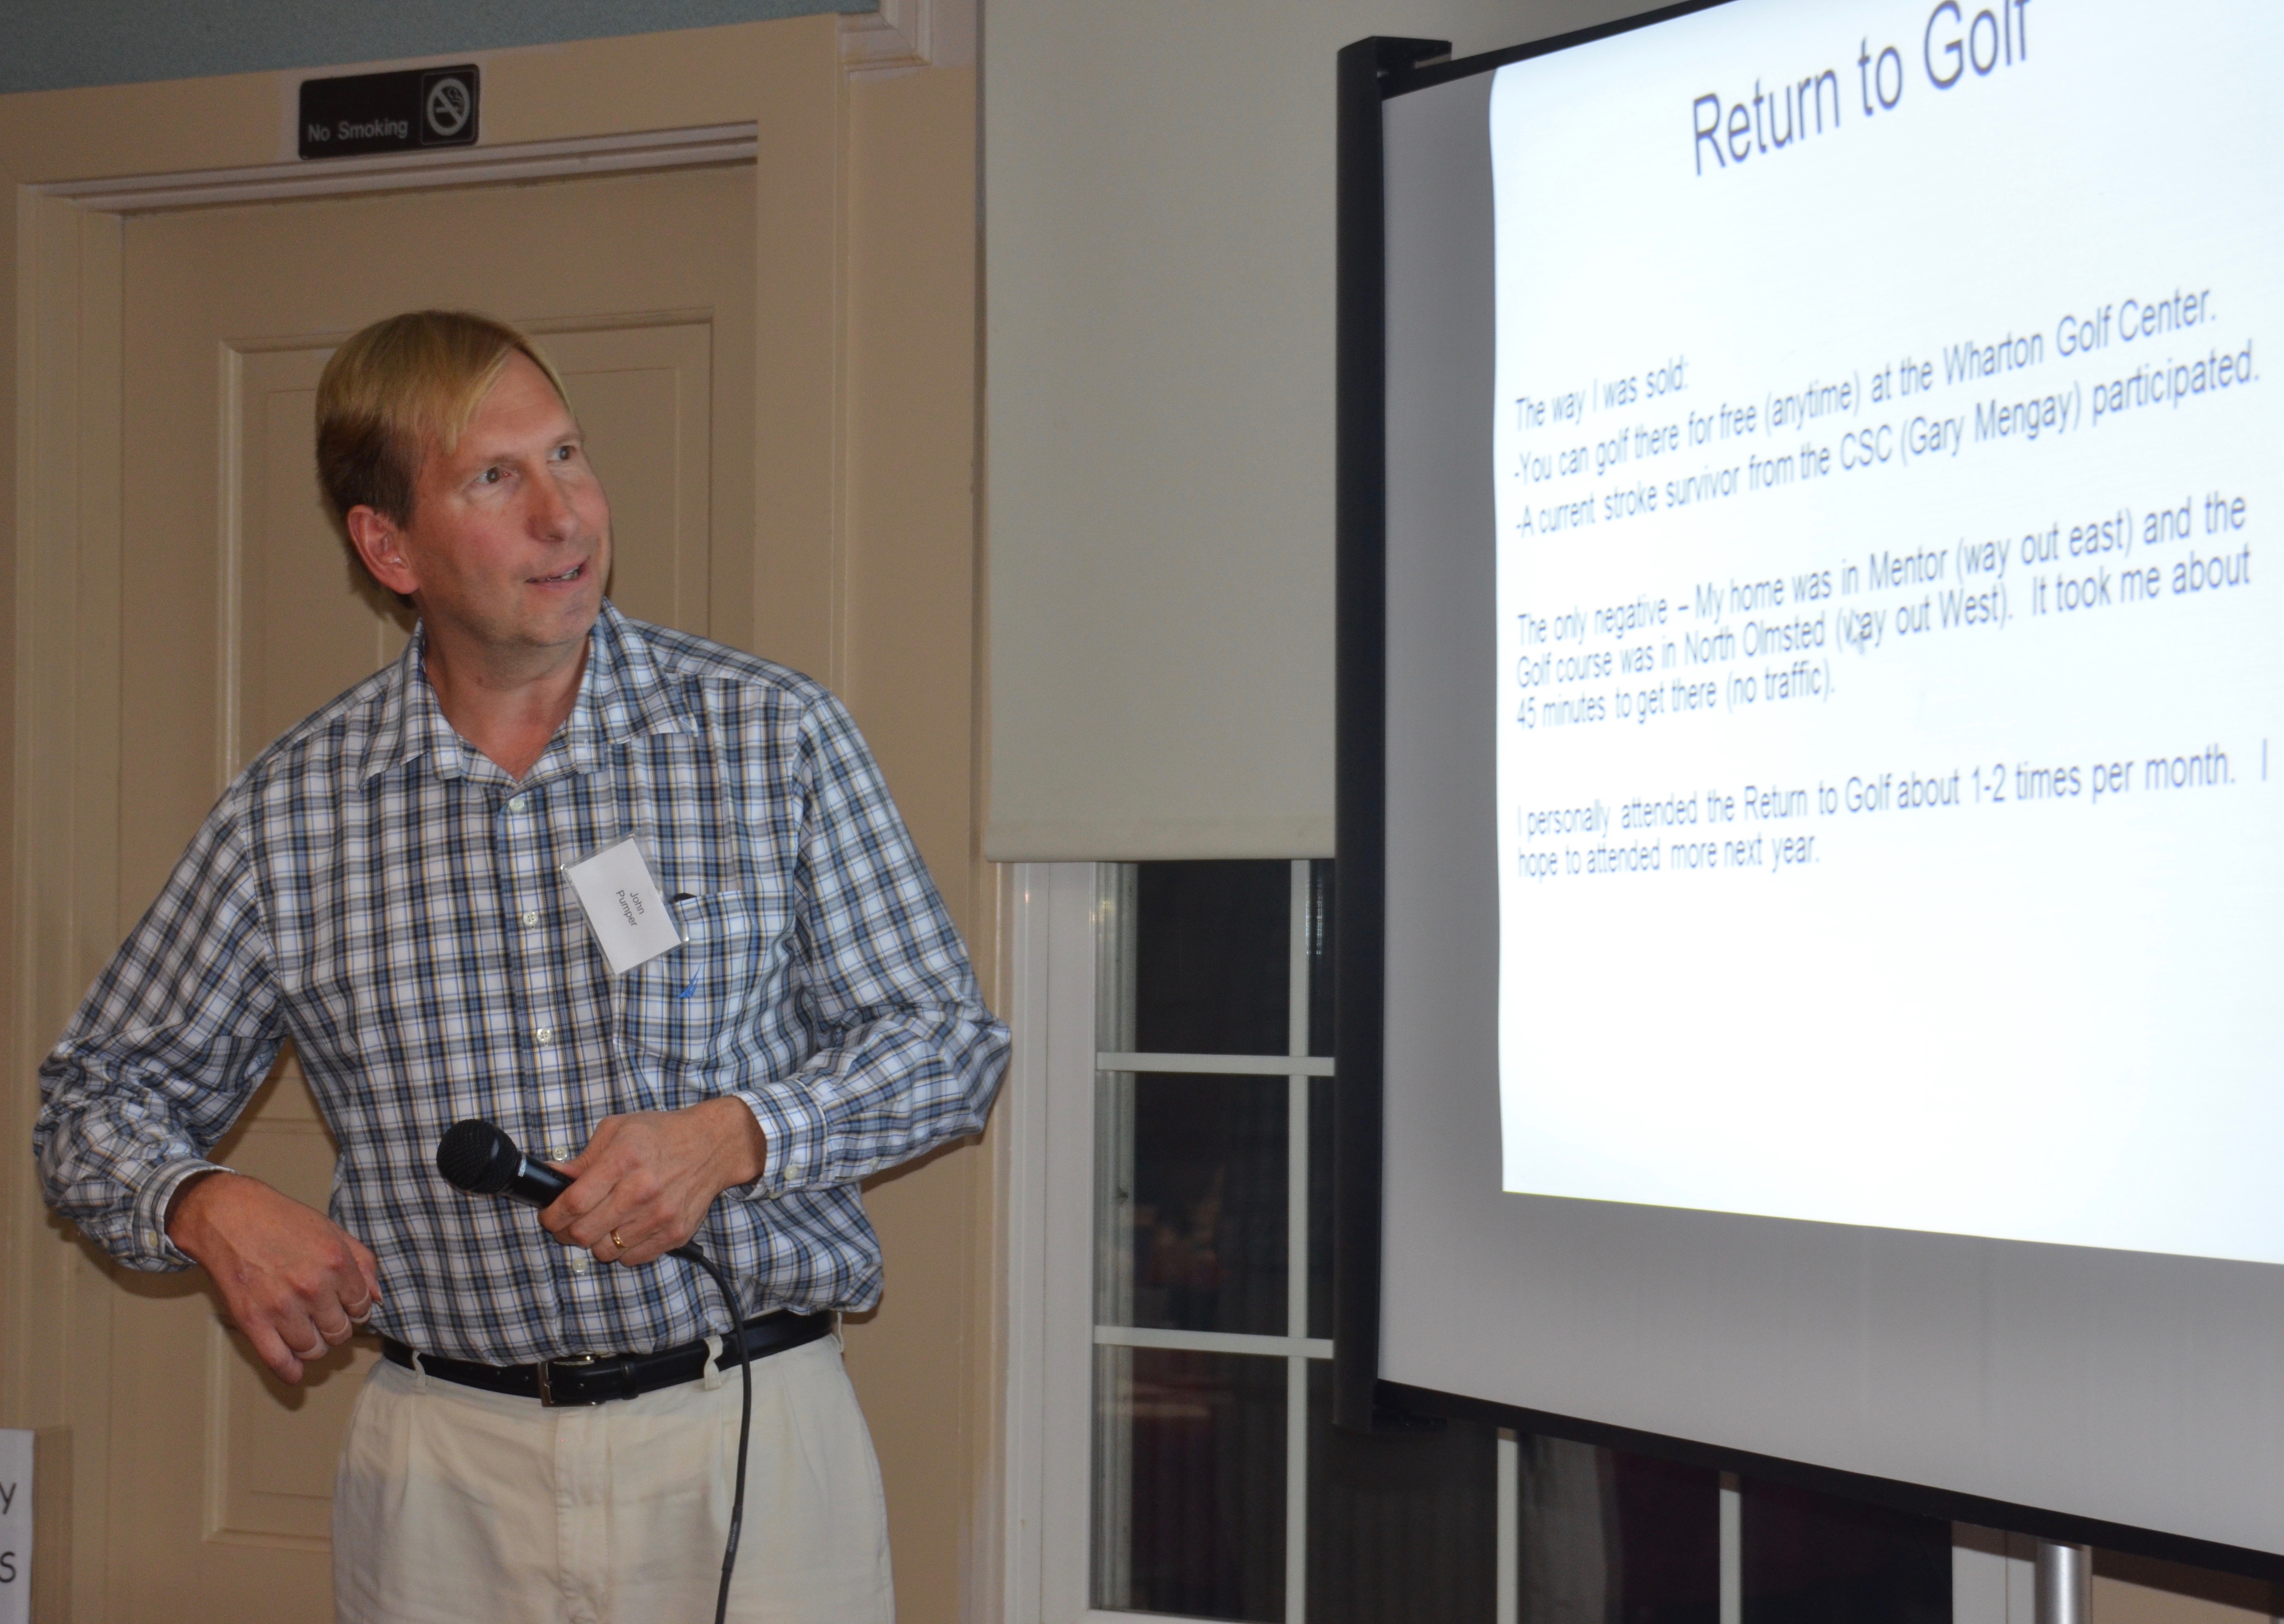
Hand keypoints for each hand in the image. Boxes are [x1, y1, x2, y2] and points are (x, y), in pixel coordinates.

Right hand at [167, 1172, 381, 1384]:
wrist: (229, 1217)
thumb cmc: (282, 1221)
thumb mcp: (333, 1230)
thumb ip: (363, 1262)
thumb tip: (377, 1298)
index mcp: (337, 1263)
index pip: (361, 1307)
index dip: (356, 1309)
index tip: (346, 1306)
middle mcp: (313, 1287)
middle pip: (339, 1332)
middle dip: (336, 1327)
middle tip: (325, 1317)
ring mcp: (282, 1307)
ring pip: (313, 1349)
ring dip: (314, 1346)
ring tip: (307, 1332)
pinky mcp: (253, 1321)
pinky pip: (279, 1361)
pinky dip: (290, 1372)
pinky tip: (294, 1371)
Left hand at [541, 1098, 767, 1265]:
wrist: (713, 1145)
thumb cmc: (662, 1134)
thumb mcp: (617, 1130)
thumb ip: (584, 1159)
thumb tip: (553, 1176)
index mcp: (624, 1159)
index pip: (574, 1203)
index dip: (552, 1216)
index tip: (549, 1216)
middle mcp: (642, 1190)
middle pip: (585, 1233)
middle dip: (567, 1233)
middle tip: (568, 1225)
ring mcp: (661, 1215)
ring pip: (607, 1251)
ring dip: (595, 1242)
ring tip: (600, 1226)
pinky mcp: (675, 1234)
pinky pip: (633, 1259)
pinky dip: (621, 1250)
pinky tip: (625, 1230)